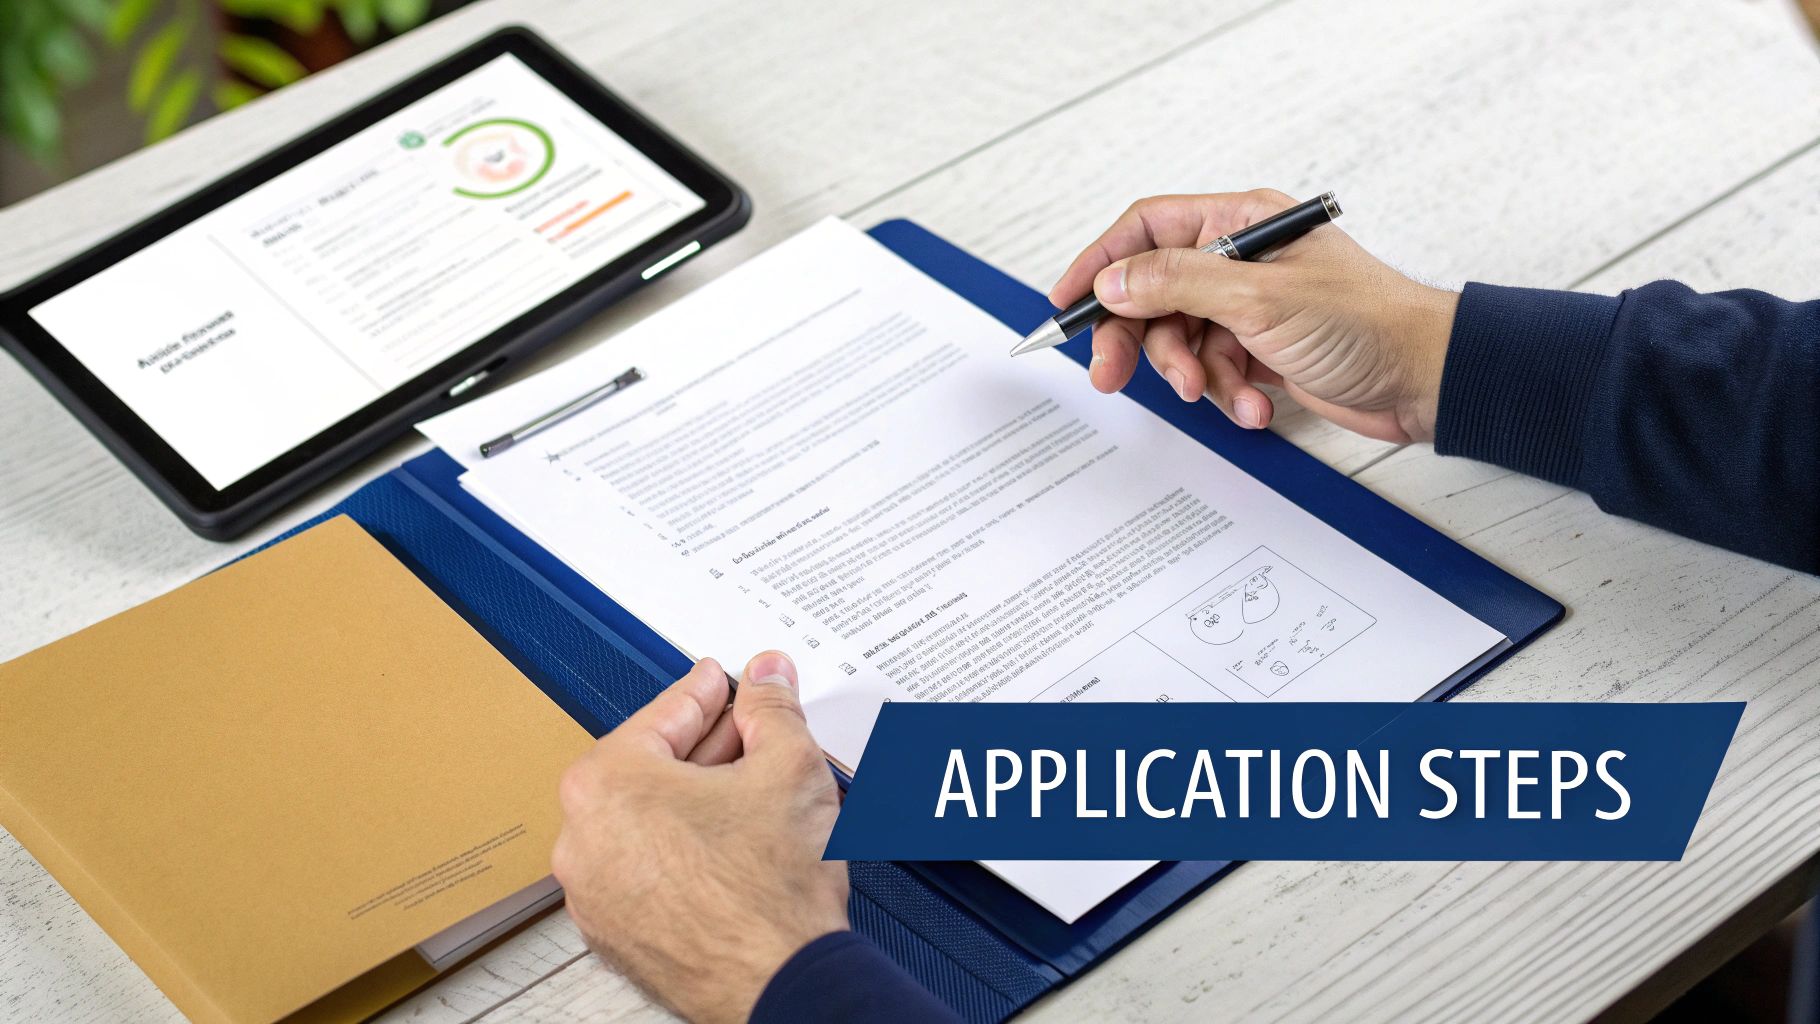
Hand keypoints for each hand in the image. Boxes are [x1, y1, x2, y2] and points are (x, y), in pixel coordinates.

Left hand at [552, 651, 847, 1023]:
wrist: (780, 983)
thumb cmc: (770, 896)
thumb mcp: (789, 767)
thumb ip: (773, 708)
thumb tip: (767, 680)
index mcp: (606, 785)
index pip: (662, 716)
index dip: (704, 691)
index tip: (719, 682)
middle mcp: (583, 841)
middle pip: (651, 770)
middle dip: (706, 748)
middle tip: (749, 731)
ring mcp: (595, 896)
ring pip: (648, 824)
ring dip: (697, 802)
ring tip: (753, 791)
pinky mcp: (617, 937)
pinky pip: (648, 873)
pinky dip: (684, 854)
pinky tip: (735, 848)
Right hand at [1049, 189, 1458, 443]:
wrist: (1426, 379)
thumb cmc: (1369, 323)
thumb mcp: (1259, 297)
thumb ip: (1177, 283)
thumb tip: (1115, 280)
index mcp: (1239, 223)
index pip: (1146, 230)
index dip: (1100, 264)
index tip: (1065, 303)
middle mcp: (1240, 260)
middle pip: (1152, 293)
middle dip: (1135, 338)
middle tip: (1111, 375)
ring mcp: (1250, 307)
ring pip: (1179, 339)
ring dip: (1190, 373)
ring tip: (1215, 390)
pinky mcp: (1262, 350)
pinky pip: (1215, 370)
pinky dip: (1226, 392)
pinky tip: (1252, 403)